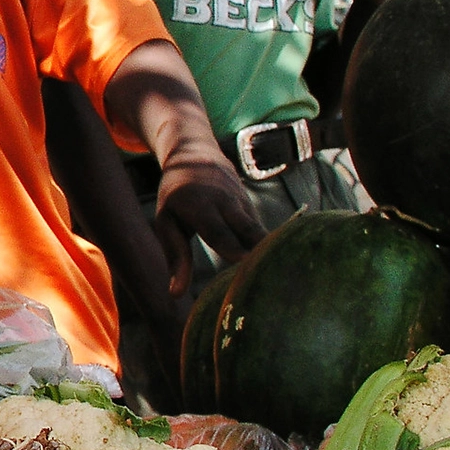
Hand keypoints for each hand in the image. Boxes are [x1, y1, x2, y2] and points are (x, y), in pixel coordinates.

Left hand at [152, 144, 264, 296]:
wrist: (195, 154)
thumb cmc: (175, 196)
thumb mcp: (167, 222)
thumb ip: (175, 257)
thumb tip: (175, 294)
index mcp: (199, 205)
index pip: (218, 230)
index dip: (232, 247)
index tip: (245, 266)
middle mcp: (226, 201)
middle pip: (249, 228)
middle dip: (262, 251)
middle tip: (274, 277)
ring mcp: (243, 201)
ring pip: (260, 230)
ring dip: (271, 252)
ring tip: (282, 279)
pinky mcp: (252, 206)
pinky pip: (261, 230)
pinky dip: (268, 248)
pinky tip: (278, 269)